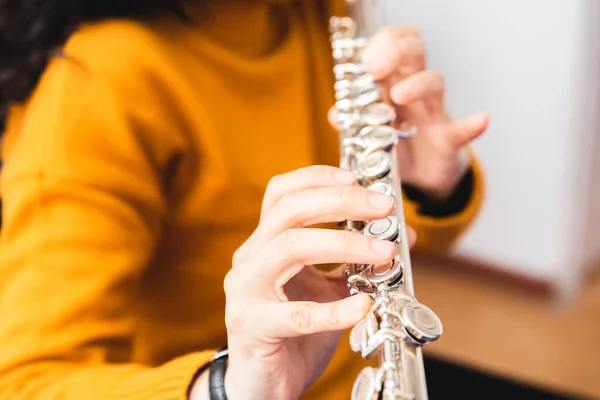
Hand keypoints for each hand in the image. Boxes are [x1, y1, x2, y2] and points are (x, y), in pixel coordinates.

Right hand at [191, 166, 414, 399]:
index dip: (316, 177)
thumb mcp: (329, 289)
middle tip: (382, 205)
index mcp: (264, 243)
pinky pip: (296, 313)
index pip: (280, 193)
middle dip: (340, 201)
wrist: (263, 381)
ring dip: (342, 244)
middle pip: (288, 211)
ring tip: (382, 251)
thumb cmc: (293, 331)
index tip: (355, 176)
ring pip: (289, 248)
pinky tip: (363, 304)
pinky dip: (335, 308)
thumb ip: (356, 261)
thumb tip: (403, 236)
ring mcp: (245, 290)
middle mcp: (249, 259)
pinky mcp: (252, 325)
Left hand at [330, 27, 488, 200]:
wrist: (423, 178)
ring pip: (435, 82)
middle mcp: (414, 91)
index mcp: (391, 83)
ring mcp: (433, 113)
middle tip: (375, 68)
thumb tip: (335, 113)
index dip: (381, 45)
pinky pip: (463, 129)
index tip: (366, 60)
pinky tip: (480, 120)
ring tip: (399, 95)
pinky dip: (472, 125)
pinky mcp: (449, 139)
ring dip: (418, 84)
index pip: (392, 46)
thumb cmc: (397, 146)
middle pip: (413, 53)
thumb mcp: (369, 135)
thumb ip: (352, 122)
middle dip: (394, 52)